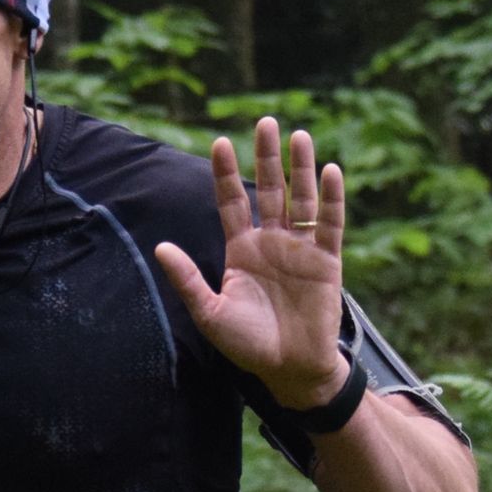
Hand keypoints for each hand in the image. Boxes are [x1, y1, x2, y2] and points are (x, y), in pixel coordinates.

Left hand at [153, 117, 350, 412]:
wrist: (290, 371)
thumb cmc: (249, 346)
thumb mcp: (210, 314)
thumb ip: (188, 280)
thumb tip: (160, 248)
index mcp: (241, 251)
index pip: (232, 202)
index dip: (226, 174)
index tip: (219, 142)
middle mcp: (271, 243)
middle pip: (269, 189)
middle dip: (267, 156)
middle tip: (266, 121)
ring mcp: (301, 249)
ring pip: (301, 199)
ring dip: (300, 168)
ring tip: (298, 135)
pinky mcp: (327, 261)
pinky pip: (330, 224)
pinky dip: (331, 198)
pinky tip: (330, 171)